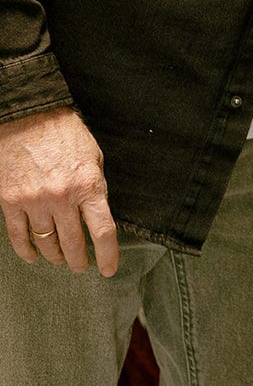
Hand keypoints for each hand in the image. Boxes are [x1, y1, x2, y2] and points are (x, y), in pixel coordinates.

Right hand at [0, 107, 117, 275]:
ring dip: (55, 256)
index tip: (108, 269)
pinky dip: (27, 251)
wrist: (30, 117)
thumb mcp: (94, 158)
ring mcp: (34, 201)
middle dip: (79, 260)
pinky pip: (18, 236)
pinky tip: (34, 256)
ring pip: (46, 242)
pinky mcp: (11, 201)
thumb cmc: (65, 134)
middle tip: (82, 266)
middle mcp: (62, 197)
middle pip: (73, 243)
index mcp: (88, 186)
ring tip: (60, 259)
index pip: (103, 231)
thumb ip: (95, 188)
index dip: (107, 256)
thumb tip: (97, 216)